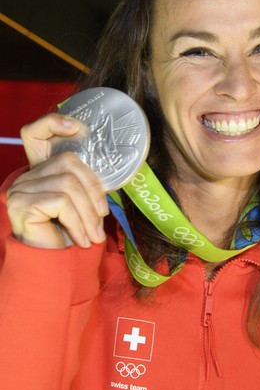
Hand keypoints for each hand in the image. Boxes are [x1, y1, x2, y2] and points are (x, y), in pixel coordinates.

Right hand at [6, 113, 108, 248]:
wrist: (52, 267)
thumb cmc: (69, 236)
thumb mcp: (81, 205)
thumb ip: (86, 185)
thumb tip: (110, 178)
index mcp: (39, 172)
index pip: (35, 133)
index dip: (52, 122)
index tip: (77, 126)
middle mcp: (25, 176)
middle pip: (68, 164)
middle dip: (93, 192)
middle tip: (101, 219)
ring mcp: (20, 189)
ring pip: (69, 185)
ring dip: (88, 214)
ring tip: (94, 236)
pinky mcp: (21, 204)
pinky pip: (61, 203)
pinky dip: (78, 222)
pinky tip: (81, 239)